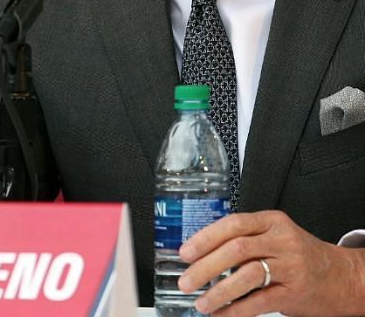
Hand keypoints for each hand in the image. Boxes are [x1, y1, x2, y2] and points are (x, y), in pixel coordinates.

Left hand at [177, 210, 364, 315]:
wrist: (343, 276)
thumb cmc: (301, 256)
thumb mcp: (275, 236)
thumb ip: (244, 239)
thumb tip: (200, 253)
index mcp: (272, 221)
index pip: (233, 224)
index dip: (205, 238)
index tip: (185, 253)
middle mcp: (282, 241)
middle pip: (236, 249)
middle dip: (205, 267)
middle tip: (186, 281)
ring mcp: (291, 266)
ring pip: (247, 275)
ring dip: (219, 291)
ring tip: (201, 302)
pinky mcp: (295, 291)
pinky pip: (260, 301)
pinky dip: (236, 309)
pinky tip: (222, 314)